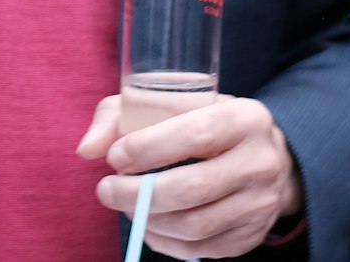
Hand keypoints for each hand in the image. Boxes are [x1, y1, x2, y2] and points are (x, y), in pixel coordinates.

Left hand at [77, 94, 302, 257]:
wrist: (263, 156)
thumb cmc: (202, 122)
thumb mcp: (170, 103)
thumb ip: (121, 115)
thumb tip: (86, 150)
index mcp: (244, 118)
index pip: (196, 134)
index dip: (149, 148)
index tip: (115, 158)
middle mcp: (261, 161)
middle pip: (193, 187)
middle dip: (139, 194)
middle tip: (106, 190)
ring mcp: (262, 203)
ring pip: (196, 225)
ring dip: (149, 220)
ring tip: (125, 206)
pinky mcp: (253, 235)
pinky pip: (202, 249)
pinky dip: (166, 242)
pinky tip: (149, 224)